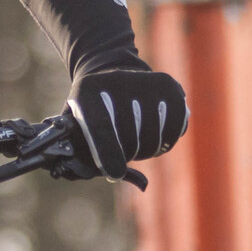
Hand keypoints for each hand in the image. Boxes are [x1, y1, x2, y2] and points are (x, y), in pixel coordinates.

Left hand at [66, 59, 188, 175]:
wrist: (112, 76)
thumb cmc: (92, 112)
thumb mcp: (77, 125)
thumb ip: (84, 151)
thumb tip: (113, 175)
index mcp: (88, 90)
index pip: (100, 126)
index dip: (108, 154)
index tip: (115, 174)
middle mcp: (118, 80)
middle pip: (130, 137)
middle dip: (125, 156)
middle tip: (118, 158)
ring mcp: (146, 82)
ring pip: (153, 138)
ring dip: (144, 152)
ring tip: (134, 143)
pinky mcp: (169, 87)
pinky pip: (174, 131)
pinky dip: (164, 143)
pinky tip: (153, 136)